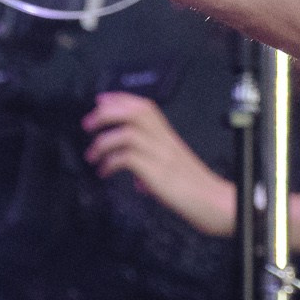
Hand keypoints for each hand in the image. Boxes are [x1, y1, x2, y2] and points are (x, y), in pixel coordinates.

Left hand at [83, 92, 234, 235]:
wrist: (211, 201)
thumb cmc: (193, 187)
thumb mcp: (171, 168)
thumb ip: (153, 166)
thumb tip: (137, 177)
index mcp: (167, 136)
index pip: (144, 106)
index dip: (120, 99)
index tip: (101, 100)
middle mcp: (164, 140)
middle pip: (135, 112)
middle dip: (106, 113)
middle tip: (89, 124)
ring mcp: (161, 154)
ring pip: (128, 133)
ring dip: (103, 142)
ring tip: (92, 155)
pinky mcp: (156, 172)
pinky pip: (128, 158)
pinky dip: (110, 163)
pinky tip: (105, 172)